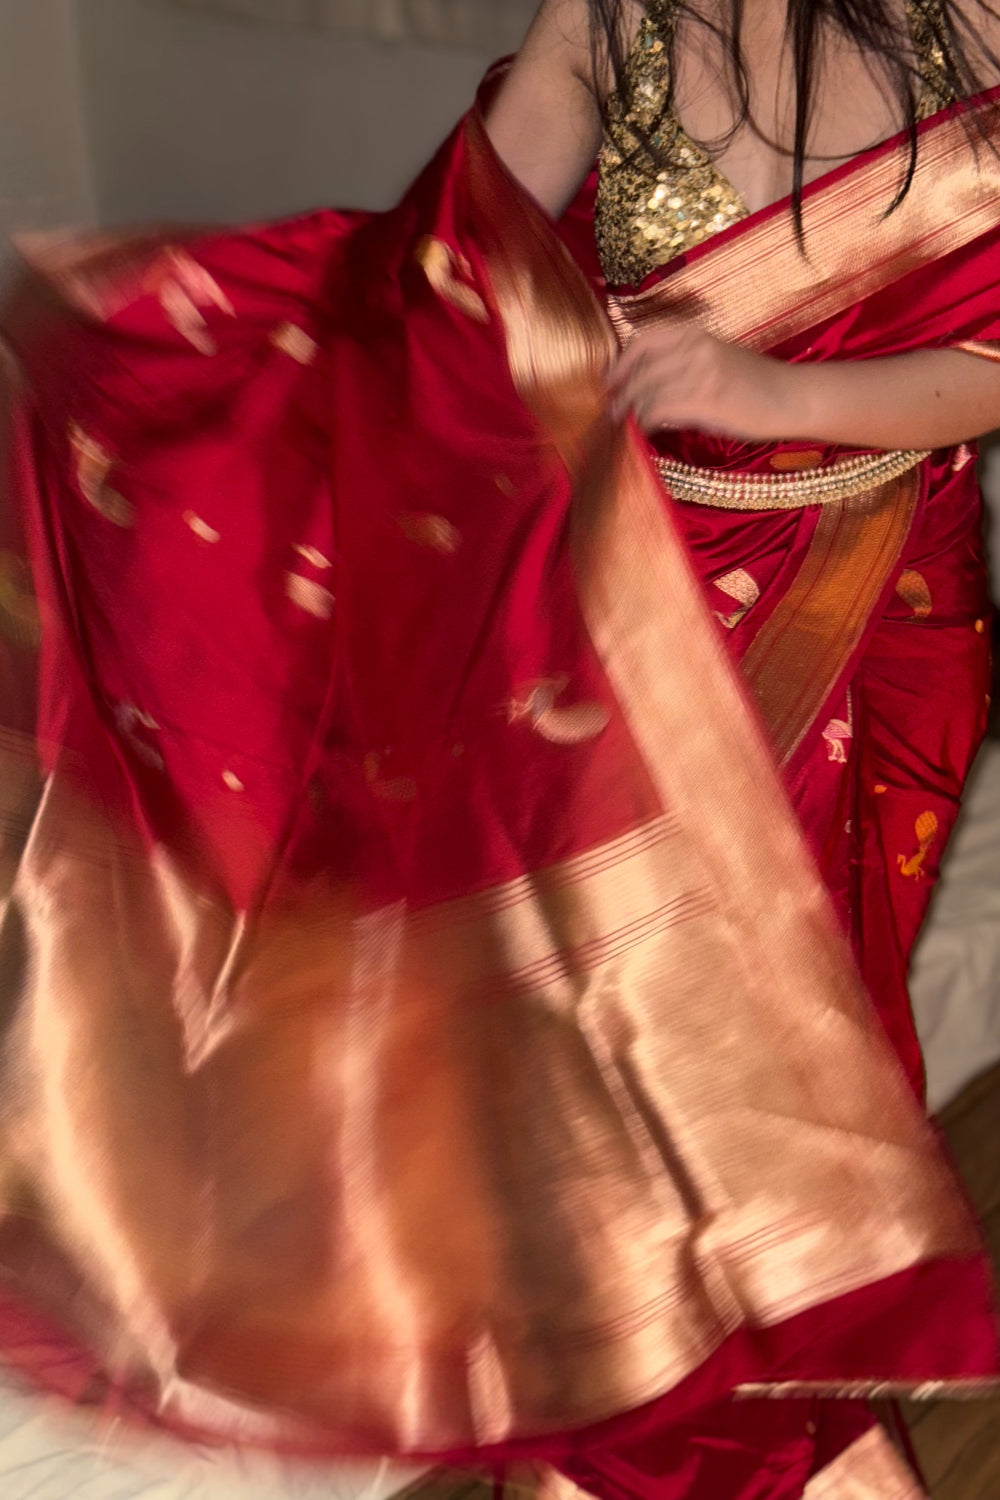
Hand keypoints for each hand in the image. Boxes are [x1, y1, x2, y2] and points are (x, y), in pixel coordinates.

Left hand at [607, 320, 795, 440]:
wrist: (792, 397)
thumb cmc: (756, 385)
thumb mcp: (717, 359)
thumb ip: (682, 364)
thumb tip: (646, 387)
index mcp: (696, 334)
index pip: (643, 341)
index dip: (620, 363)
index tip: (609, 382)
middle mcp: (696, 347)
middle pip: (640, 369)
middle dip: (620, 393)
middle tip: (611, 412)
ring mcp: (701, 372)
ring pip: (647, 391)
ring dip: (631, 410)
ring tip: (625, 425)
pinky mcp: (707, 399)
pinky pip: (661, 409)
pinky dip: (646, 422)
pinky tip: (646, 431)